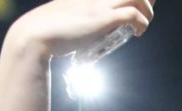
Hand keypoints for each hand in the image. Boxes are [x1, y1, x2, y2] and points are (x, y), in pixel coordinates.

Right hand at [9, 0, 154, 58]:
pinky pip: (132, 14)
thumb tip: (85, 29)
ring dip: (147, 10)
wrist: (34, 35)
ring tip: (143, 24)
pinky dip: (142, 23)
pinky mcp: (103, 18)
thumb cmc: (48, 31)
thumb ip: (78, 17)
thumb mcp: (66, 16)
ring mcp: (100, 4)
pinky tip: (138, 32)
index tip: (141, 4)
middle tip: (146, 12)